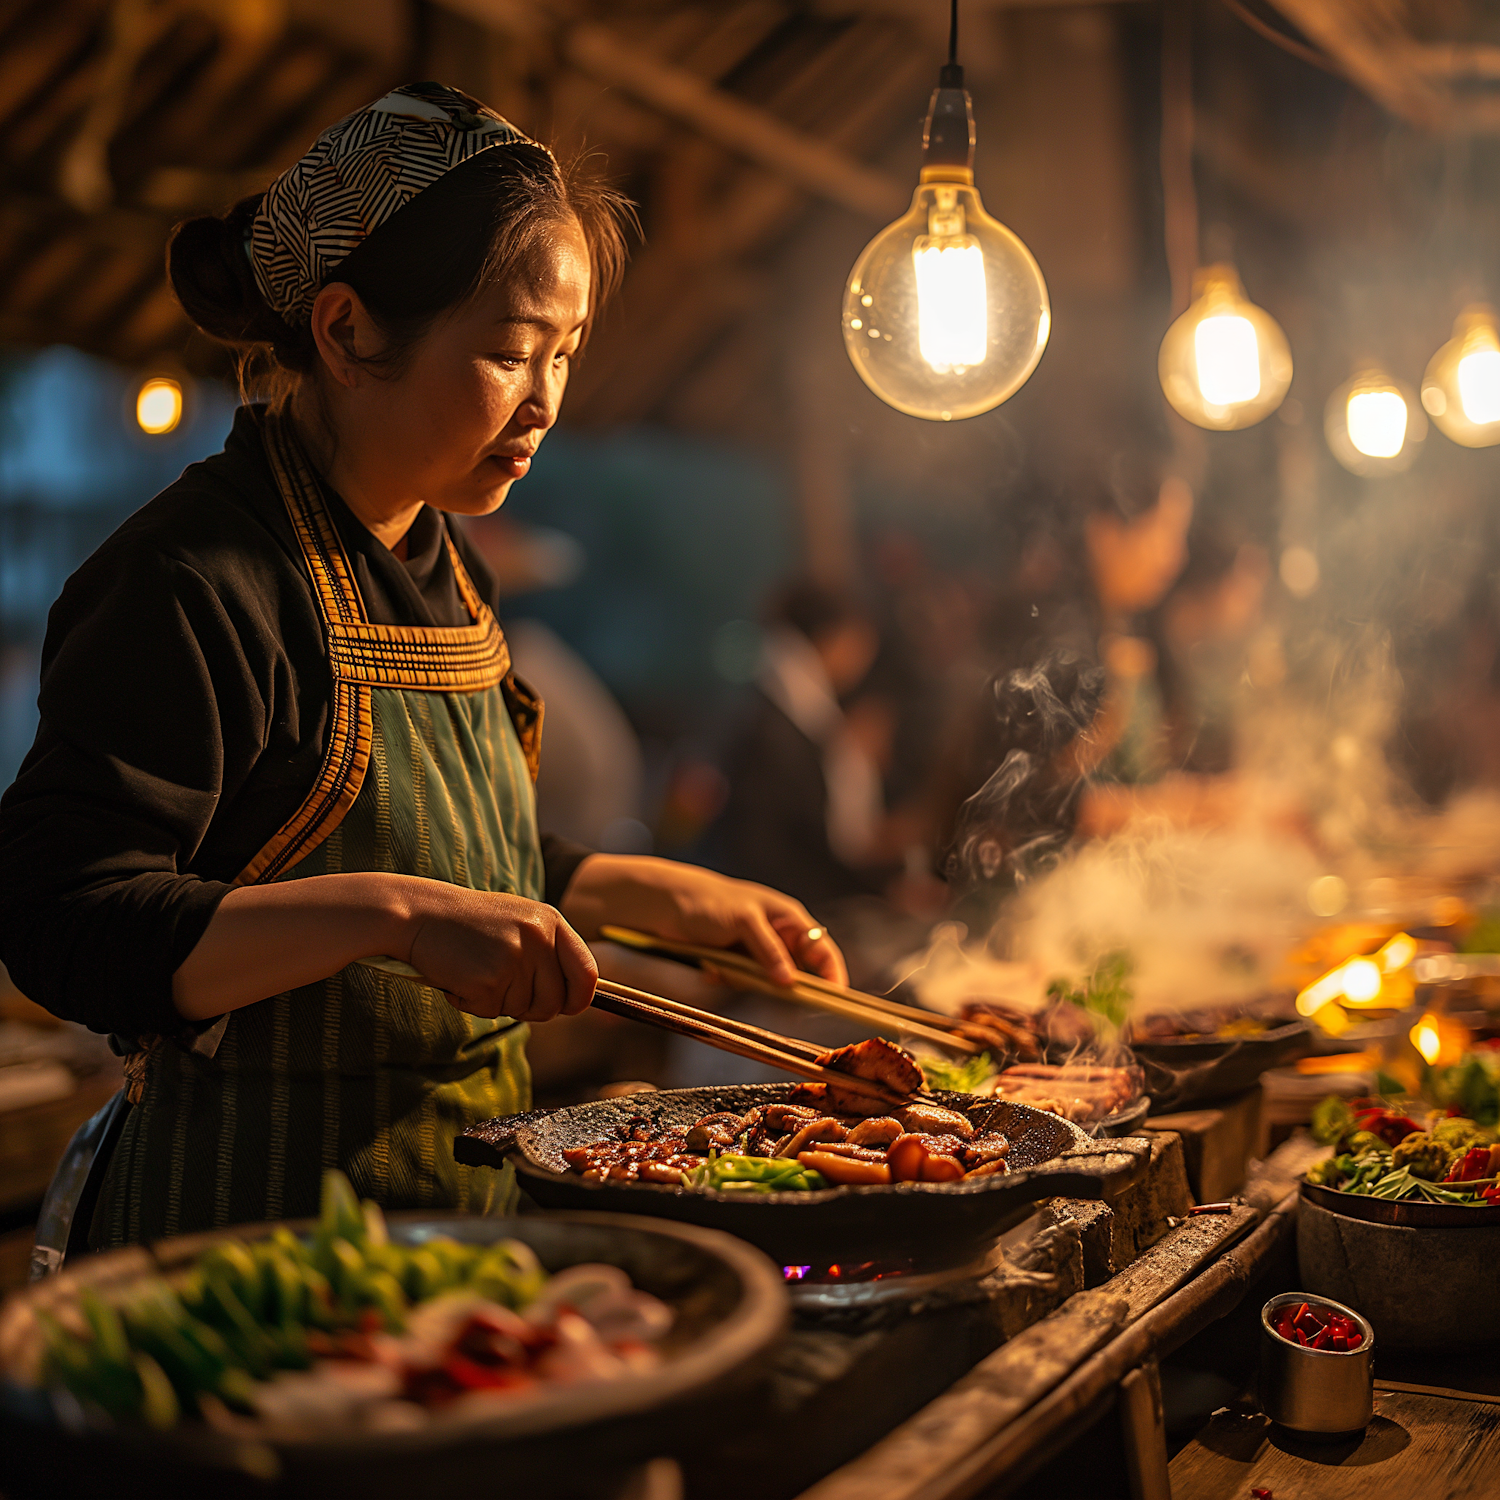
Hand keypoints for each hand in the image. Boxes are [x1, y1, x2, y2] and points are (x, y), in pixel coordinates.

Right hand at [407, 887, 596, 1021]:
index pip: (587, 973)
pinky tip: (459, 976)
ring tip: (475, 971)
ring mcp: (516, 958)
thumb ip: (548, 953)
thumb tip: (575, 999)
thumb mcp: (519, 924)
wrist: (419, 914)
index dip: (579, 998)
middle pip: (554, 1003)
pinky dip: (472, 1003)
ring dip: (496, 1002)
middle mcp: (539, 938)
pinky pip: (491, 1011)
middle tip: (500, 988)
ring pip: (521, 1010)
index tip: (567, 1007)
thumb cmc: (468, 924)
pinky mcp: (490, 979)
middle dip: (530, 1008)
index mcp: (551, 922)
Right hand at [560, 855, 847, 987]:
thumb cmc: (704, 925)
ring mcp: (762, 913)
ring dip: (809, 975)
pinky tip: (784, 983)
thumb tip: (783, 994)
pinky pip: (766, 942)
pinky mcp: (742, 915)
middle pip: (817, 948)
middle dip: (829, 978)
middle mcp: (779, 916)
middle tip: (836, 1006)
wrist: (668, 901)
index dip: (834, 975)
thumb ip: (759, 971)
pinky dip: (777, 962)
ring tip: (816, 1001)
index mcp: (784, 922)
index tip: (842, 1003)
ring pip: (797, 946)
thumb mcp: (736, 956)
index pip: (820, 950)